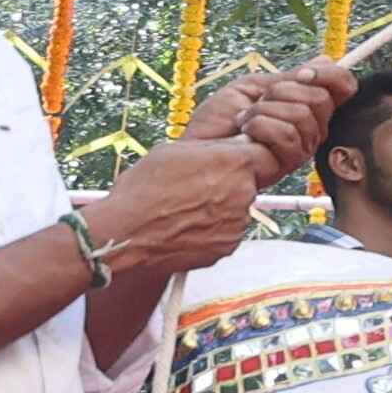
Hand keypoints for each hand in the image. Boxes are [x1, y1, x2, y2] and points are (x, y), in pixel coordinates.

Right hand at [79, 134, 277, 281]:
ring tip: (185, 209)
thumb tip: (229, 147)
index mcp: (234, 163)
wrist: (127, 233)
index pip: (265, 155)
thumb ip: (212, 149)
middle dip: (230, 183)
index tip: (235, 161)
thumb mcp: (174, 151)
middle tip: (198, 187)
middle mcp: (243, 192)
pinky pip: (227, 232)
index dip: (248, 158)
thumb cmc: (143, 191)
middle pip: (249, 183)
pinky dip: (213, 229)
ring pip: (238, 209)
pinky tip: (186, 226)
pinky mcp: (229, 245)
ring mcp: (238, 222)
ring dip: (220, 208)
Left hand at [193, 56, 355, 171]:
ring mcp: (304, 144)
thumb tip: (324, 59)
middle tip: (259, 102)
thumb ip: (289, 77)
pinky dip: (259, 127)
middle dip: (282, 92)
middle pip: (321, 98)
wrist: (199, 149)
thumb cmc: (219, 122)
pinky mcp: (291, 160)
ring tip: (247, 121)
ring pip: (303, 114)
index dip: (330, 75)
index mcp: (306, 106)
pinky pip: (287, 133)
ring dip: (264, 111)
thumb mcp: (254, 87)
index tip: (304, 73)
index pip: (342, 86)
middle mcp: (312, 126)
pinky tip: (247, 136)